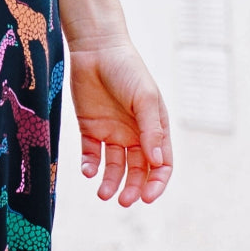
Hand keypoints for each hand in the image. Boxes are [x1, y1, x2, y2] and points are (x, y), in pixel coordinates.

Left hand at [67, 37, 171, 205]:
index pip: (161, 164)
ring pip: (114, 166)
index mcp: (154, 128)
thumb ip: (151, 129)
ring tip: (103, 194)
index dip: (156, 182)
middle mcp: (135, 134)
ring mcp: (112, 132)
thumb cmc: (127, 70)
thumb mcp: (144, 98)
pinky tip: (88, 171)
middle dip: (132, 188)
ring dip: (111, 182)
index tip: (146, 197)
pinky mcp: (90, 127)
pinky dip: (90, 165)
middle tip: (123, 201)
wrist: (96, 48)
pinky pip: (91, 153)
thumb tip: (159, 161)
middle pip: (137, 170)